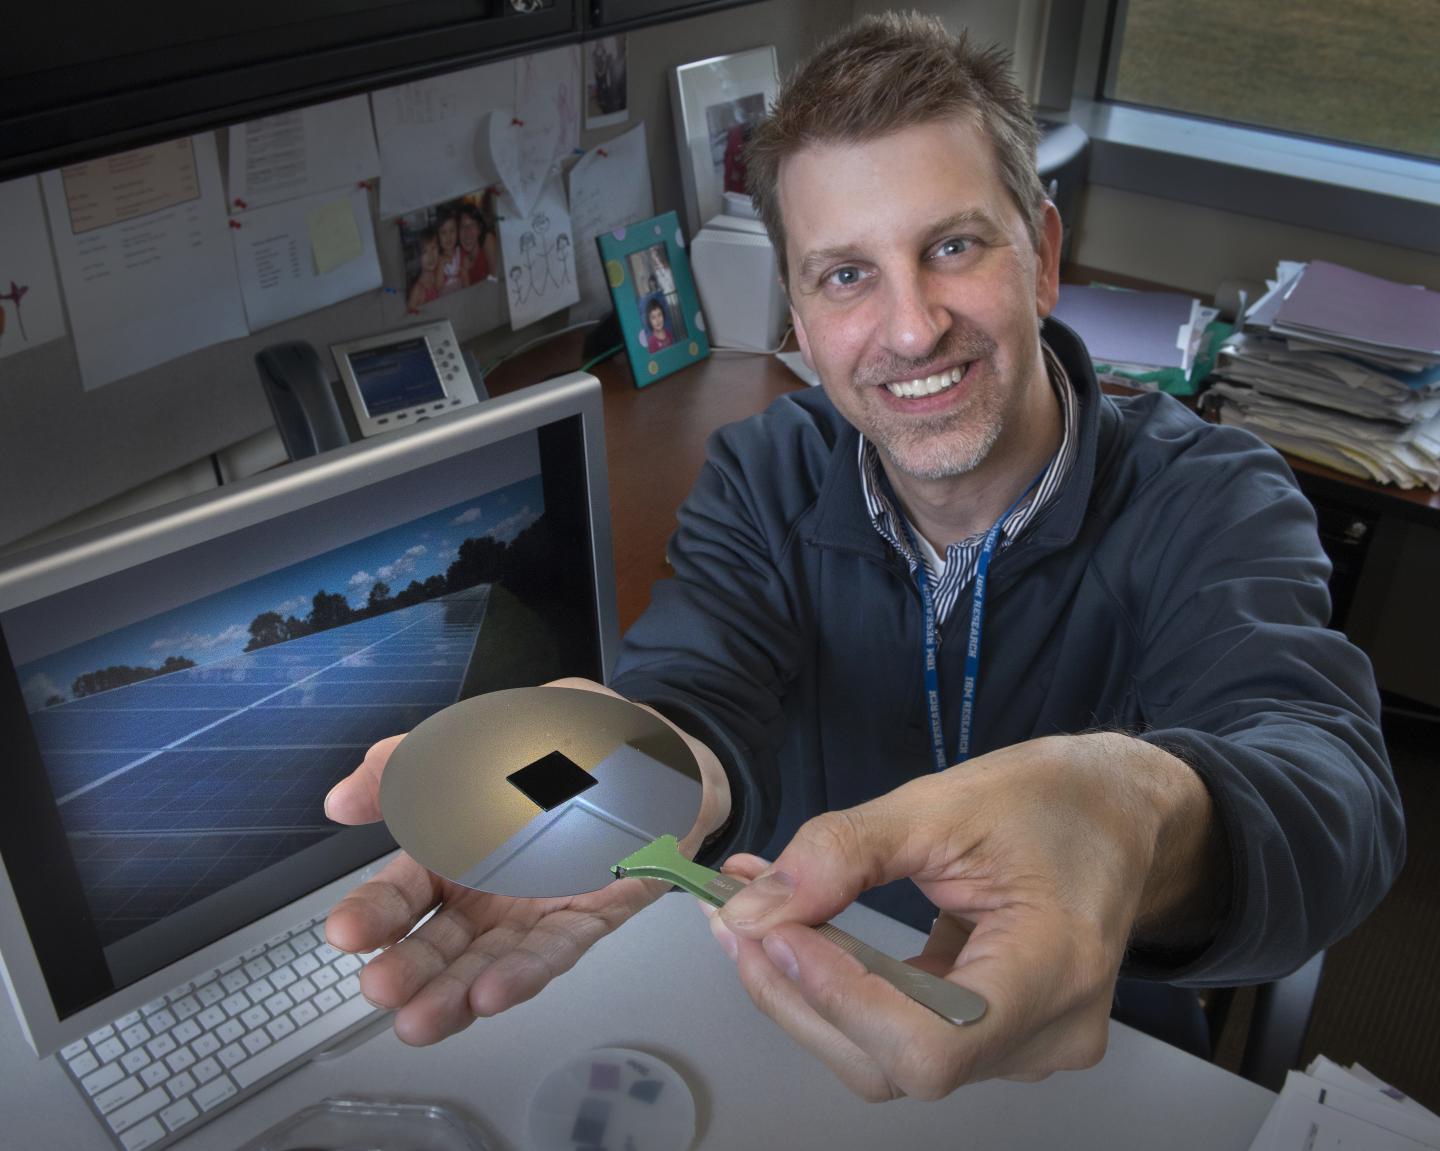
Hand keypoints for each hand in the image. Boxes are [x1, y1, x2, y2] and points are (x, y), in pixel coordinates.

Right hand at [323, 678, 729, 1044]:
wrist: (658, 749)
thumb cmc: (568, 743)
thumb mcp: (479, 740)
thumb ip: (410, 768)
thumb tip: (339, 801)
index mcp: (453, 847)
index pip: (402, 889)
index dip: (374, 912)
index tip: (346, 933)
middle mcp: (490, 890)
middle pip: (439, 939)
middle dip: (408, 968)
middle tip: (381, 989)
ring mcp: (537, 909)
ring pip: (488, 961)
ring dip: (454, 993)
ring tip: (422, 1021)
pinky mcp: (589, 918)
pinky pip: (555, 951)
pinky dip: (524, 974)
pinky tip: (493, 993)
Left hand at [706, 733, 1216, 1099]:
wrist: (1117, 811)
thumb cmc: (1052, 797)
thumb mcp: (941, 802)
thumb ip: (843, 854)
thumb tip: (753, 910)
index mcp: (1056, 967)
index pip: (931, 1042)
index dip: (841, 1000)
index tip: (771, 933)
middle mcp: (1049, 1033)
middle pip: (896, 1063)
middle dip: (799, 995)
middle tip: (734, 919)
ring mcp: (1027, 1048)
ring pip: (890, 1060)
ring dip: (808, 994)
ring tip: (753, 919)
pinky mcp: (999, 1041)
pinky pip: (905, 1037)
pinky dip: (842, 990)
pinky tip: (799, 937)